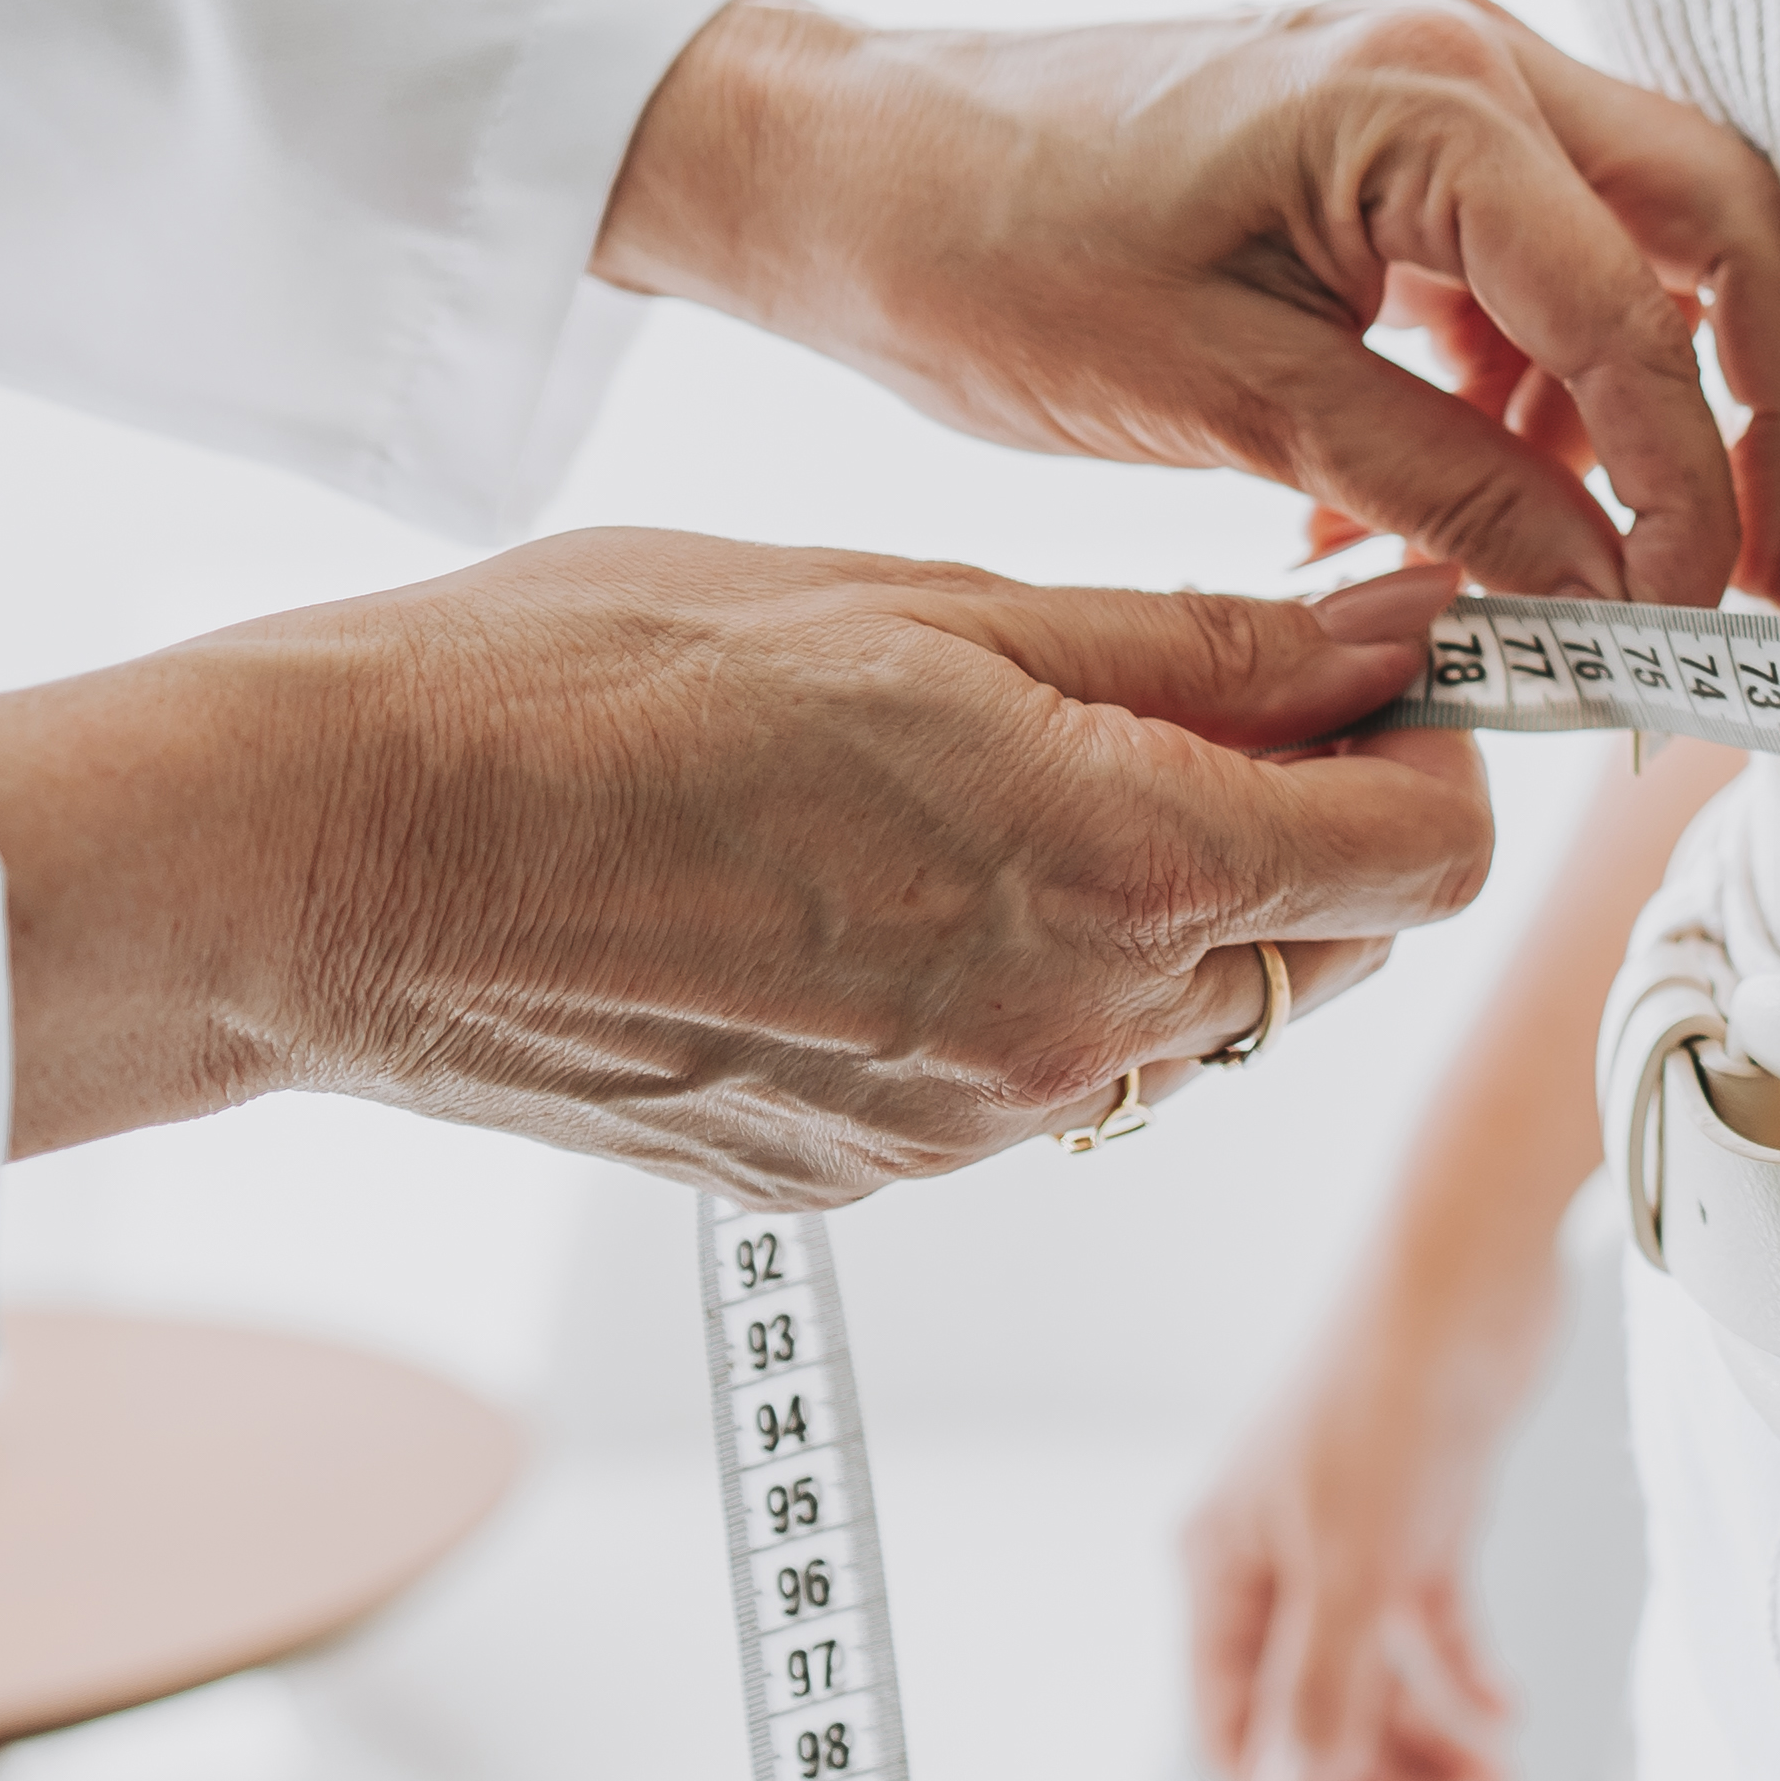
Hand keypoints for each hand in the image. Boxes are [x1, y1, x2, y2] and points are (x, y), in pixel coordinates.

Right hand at [0, 536, 1486, 1196]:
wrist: (338, 859)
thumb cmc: (596, 679)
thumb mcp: (935, 603)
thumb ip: (1202, 643)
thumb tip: (1402, 625)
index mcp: (1121, 872)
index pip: (1433, 853)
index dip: (1441, 742)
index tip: (1376, 653)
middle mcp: (1075, 1040)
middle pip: (1334, 945)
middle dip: (1321, 817)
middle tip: (1206, 681)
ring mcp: (967, 1131)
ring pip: (1196, 1022)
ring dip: (1182, 902)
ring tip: (1018, 764)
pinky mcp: (869, 1177)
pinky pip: (1044, 1075)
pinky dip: (1042, 976)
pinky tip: (900, 869)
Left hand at [593, 0, 1779, 605]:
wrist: (854, 167)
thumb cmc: (996, 253)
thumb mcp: (1223, 399)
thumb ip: (1437, 485)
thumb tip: (1602, 589)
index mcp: (1430, 99)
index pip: (1641, 311)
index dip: (1691, 484)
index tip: (1691, 623)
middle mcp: (1470, 55)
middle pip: (1718, 229)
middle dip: (1754, 407)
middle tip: (1758, 573)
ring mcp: (1445, 80)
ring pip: (1643, 243)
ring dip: (1633, 404)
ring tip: (1570, 564)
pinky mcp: (1405, 133)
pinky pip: (1538, 257)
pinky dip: (1533, 384)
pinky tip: (1454, 505)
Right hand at [1181, 1243, 1561, 1780]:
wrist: (1470, 1270)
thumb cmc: (1387, 1402)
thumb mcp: (1353, 1565)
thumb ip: (1322, 1689)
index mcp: (1221, 1571)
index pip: (1231, 1723)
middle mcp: (1272, 1563)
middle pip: (1308, 1709)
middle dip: (1377, 1777)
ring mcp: (1347, 1539)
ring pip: (1372, 1671)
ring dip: (1430, 1732)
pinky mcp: (1417, 1513)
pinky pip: (1427, 1623)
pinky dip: (1463, 1670)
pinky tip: (1505, 1714)